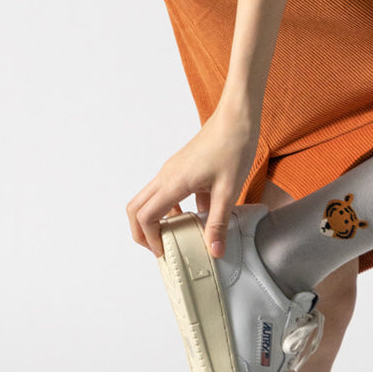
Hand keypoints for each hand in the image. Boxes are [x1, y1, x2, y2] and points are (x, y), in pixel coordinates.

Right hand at [126, 104, 260, 258]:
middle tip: (159, 249)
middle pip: (136, 207)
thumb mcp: (228, 191)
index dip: (150, 238)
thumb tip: (214, 250)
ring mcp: (171, 171)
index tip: (164, 252)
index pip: (146, 216)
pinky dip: (170, 209)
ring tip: (174, 238)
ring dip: (154, 220)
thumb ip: (218, 223)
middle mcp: (166, 176)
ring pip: (148, 199)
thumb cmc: (233, 148)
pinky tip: (193, 218)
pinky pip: (165, 192)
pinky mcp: (179, 169)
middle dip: (141, 232)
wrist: (237, 119)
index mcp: (174, 182)